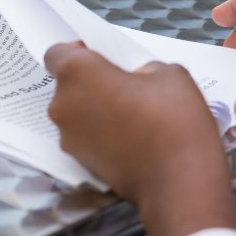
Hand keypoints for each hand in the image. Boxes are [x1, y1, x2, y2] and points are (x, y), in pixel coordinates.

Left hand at [45, 43, 235, 235]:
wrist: (178, 183)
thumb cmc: (173, 120)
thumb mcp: (168, 73)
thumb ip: (141, 68)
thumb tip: (134, 78)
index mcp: (76, 73)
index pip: (56, 53)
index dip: (76, 52)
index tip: (101, 58)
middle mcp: (61, 103)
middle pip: (67, 84)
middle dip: (90, 83)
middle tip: (124, 88)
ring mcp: (67, 136)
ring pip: (75, 111)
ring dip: (94, 109)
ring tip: (131, 116)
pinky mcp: (79, 161)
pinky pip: (84, 136)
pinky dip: (99, 133)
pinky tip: (129, 138)